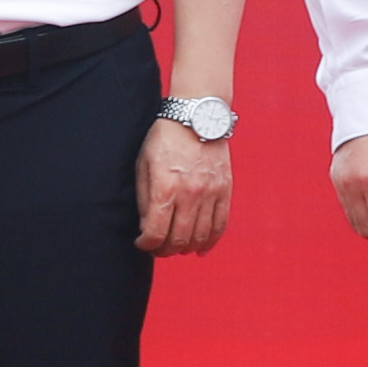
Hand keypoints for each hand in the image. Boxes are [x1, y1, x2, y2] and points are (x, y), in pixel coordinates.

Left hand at [135, 120, 230, 256]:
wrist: (197, 116)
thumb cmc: (165, 138)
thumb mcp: (144, 165)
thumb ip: (144, 199)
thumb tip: (147, 227)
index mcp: (166, 187)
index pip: (156, 232)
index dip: (146, 244)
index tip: (142, 243)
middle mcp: (190, 193)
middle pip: (179, 239)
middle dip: (165, 250)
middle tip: (157, 248)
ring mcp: (211, 192)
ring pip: (201, 236)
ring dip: (187, 248)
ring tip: (177, 247)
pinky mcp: (225, 189)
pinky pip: (221, 223)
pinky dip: (211, 240)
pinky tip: (201, 247)